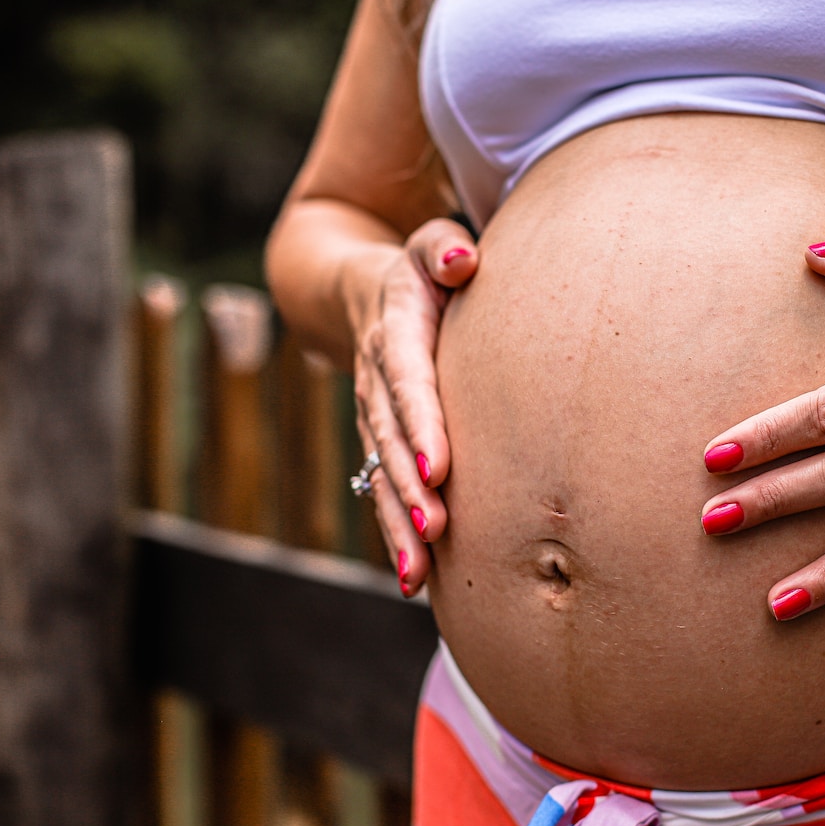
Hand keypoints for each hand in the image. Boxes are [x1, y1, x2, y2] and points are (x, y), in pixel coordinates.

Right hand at [347, 218, 477, 595]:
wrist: (362, 292)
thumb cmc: (424, 269)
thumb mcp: (430, 245)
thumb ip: (444, 246)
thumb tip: (462, 258)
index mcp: (396, 331)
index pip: (408, 380)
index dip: (420, 424)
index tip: (441, 467)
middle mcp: (377, 380)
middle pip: (390, 439)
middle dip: (408, 488)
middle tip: (434, 530)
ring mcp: (373, 418)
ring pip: (380, 475)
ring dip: (396, 525)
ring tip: (416, 573)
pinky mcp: (380, 446)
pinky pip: (382, 491)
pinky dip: (396, 535)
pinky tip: (415, 580)